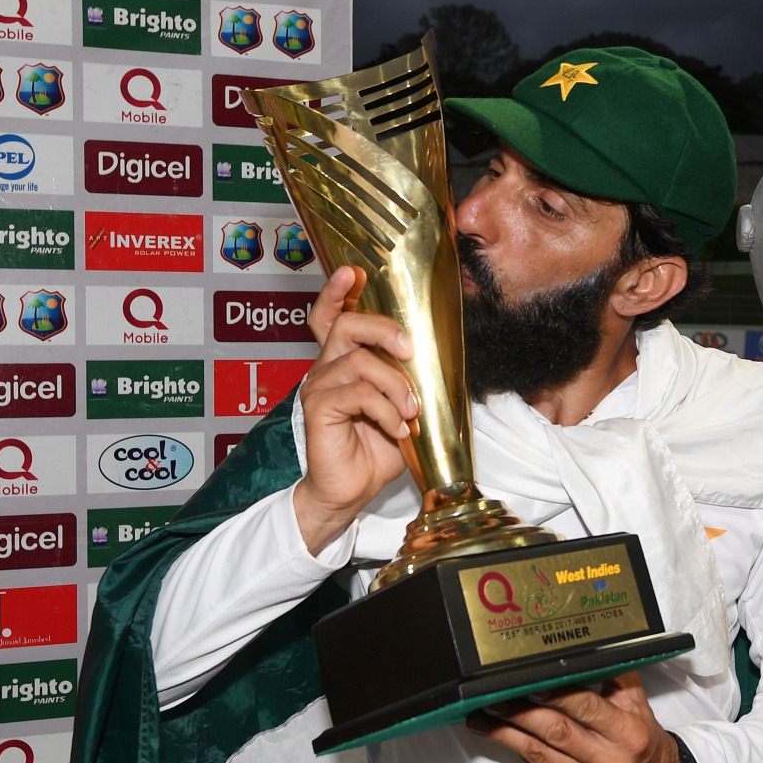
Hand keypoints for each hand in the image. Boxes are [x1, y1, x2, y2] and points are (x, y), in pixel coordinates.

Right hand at [294, 265, 418, 553]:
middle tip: (410, 351)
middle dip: (384, 330)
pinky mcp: (318, 409)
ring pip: (360, 361)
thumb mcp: (402, 409)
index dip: (337, 291)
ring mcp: (319, 387)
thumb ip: (410, 382)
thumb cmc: (375, 450)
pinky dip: (386, 411)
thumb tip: (444, 361)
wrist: (350, 490)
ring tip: (410, 414)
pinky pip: (357, 393)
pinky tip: (397, 431)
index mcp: (343, 362)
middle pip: (348, 324)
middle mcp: (326, 368)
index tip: (353, 272)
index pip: (330, 316)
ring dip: (396, 386)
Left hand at [466, 672, 679, 762]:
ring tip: (480, 718)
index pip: (587, 709)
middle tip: (492, 696)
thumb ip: (612, 676)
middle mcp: (609, 762)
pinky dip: (519, 751)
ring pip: (538, 755)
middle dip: (520, 712)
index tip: (529, 682)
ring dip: (506, 734)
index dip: (556, 694)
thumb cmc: (642, 737)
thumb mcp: (636, 703)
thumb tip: (578, 652)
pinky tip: (503, 735)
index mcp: (628, 733)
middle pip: (556, 732)